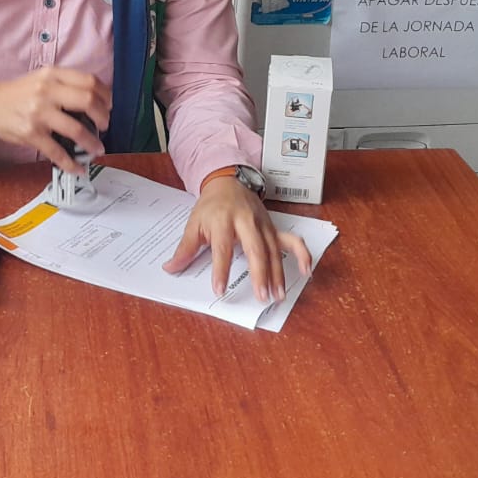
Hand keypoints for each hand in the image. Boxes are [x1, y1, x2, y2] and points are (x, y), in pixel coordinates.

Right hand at [0, 67, 108, 173]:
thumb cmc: (18, 94)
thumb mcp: (42, 79)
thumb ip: (65, 85)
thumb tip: (95, 103)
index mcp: (52, 75)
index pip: (89, 81)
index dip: (105, 96)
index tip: (108, 106)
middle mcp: (47, 91)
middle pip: (88, 101)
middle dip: (103, 117)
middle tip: (104, 126)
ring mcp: (38, 113)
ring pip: (76, 129)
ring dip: (92, 143)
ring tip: (97, 149)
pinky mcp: (31, 133)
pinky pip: (57, 151)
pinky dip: (71, 163)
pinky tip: (78, 167)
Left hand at [161, 176, 311, 303]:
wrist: (228, 181)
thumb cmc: (210, 206)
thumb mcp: (193, 224)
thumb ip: (185, 248)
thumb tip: (170, 268)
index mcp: (223, 220)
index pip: (222, 248)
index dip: (221, 269)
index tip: (219, 289)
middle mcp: (245, 222)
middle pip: (255, 249)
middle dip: (260, 273)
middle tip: (261, 296)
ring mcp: (263, 224)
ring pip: (274, 249)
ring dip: (278, 273)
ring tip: (278, 295)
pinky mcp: (273, 226)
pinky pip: (291, 239)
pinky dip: (301, 253)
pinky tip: (306, 270)